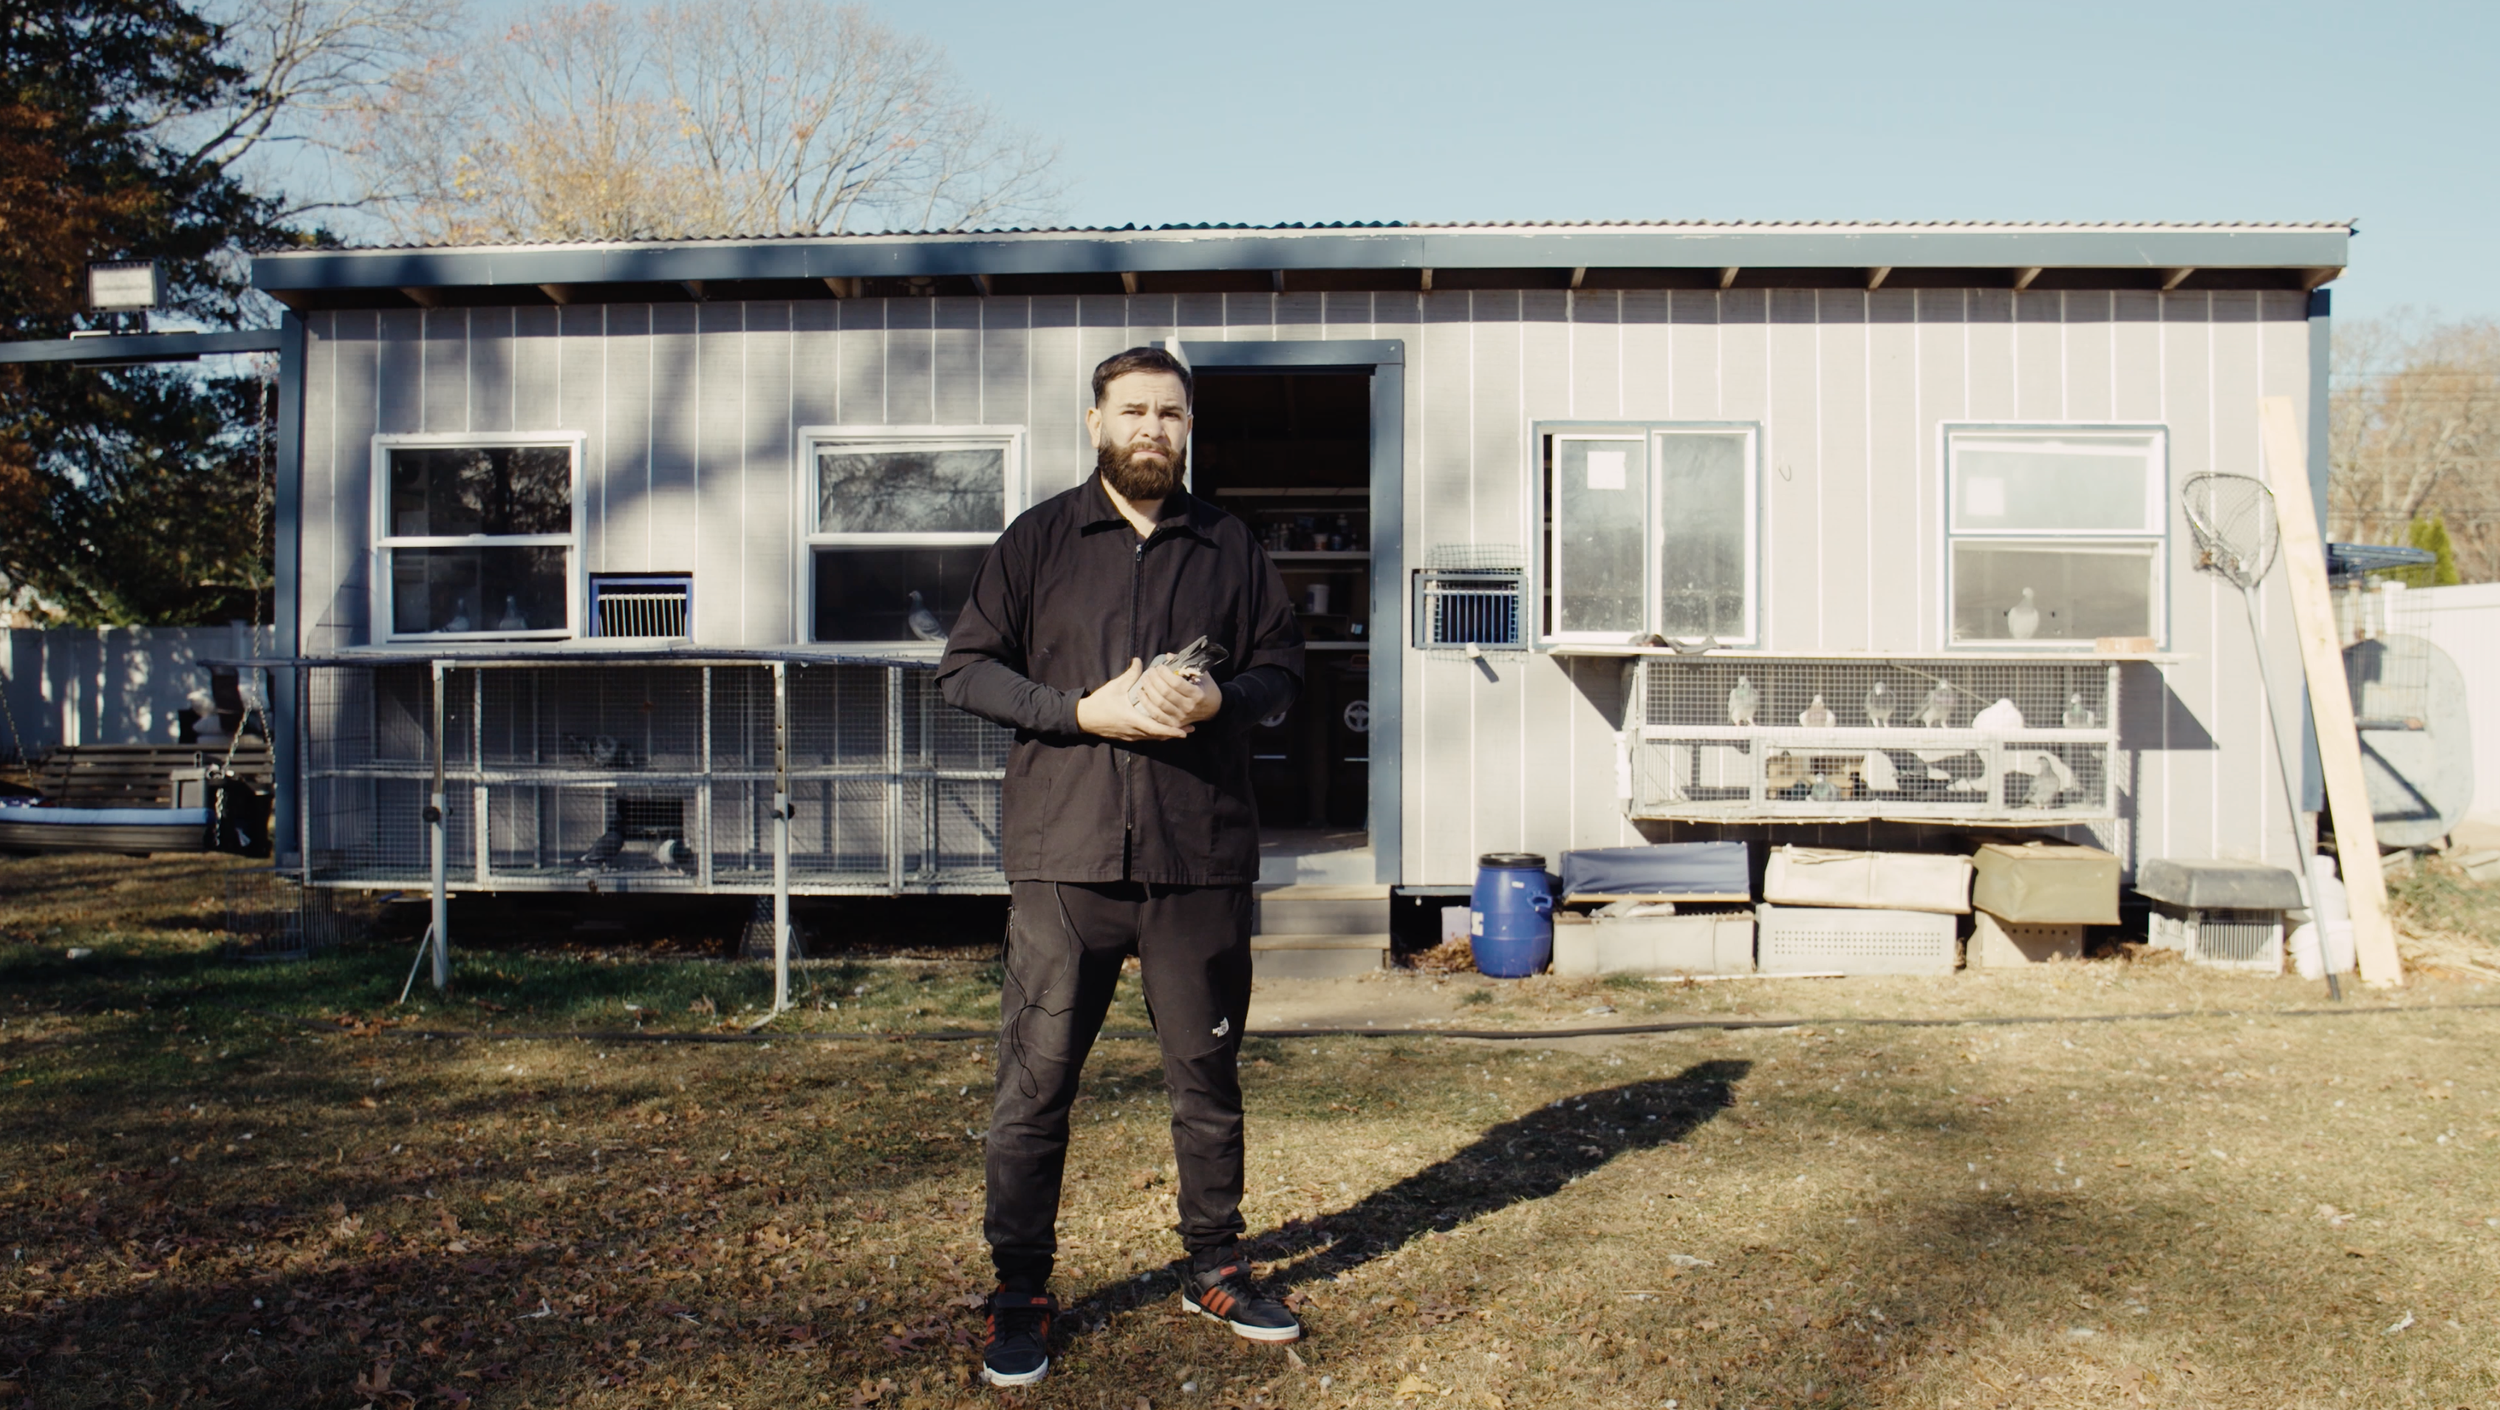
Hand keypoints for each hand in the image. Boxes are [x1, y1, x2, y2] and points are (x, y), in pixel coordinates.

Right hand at [1075, 659, 1192, 741]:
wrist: (1084, 719)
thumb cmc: (1100, 702)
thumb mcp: (1115, 687)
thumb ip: (1130, 674)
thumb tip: (1139, 660)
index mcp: (1133, 719)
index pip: (1156, 728)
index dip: (1171, 730)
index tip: (1184, 731)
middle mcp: (1134, 731)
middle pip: (1158, 736)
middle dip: (1174, 733)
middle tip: (1190, 728)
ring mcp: (1131, 736)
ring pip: (1153, 738)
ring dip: (1167, 734)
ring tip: (1181, 729)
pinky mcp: (1127, 737)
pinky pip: (1146, 737)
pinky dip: (1157, 734)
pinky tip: (1163, 728)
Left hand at [1138, 659, 1222, 729]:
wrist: (1213, 709)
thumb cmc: (1206, 688)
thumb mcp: (1202, 674)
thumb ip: (1186, 664)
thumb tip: (1168, 655)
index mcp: (1197, 694)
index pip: (1176, 683)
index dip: (1165, 673)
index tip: (1160, 666)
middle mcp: (1189, 707)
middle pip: (1166, 693)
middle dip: (1154, 679)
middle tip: (1150, 671)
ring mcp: (1181, 717)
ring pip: (1159, 704)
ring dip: (1149, 690)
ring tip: (1144, 679)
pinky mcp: (1174, 724)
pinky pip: (1156, 715)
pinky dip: (1147, 704)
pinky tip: (1141, 694)